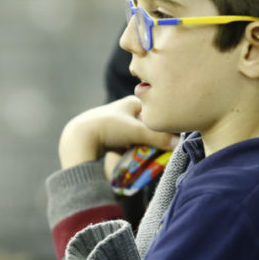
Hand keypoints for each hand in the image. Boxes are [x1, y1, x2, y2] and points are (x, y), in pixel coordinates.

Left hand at [58, 96, 179, 168]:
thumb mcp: (137, 131)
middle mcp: (125, 110)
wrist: (80, 139)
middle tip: (157, 150)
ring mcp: (116, 123)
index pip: (156, 112)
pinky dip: (130, 149)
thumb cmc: (109, 128)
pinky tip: (131, 157)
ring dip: (141, 145)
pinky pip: (126, 143)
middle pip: (147, 125)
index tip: (169, 138)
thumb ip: (159, 137)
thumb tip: (178, 144)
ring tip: (144, 155)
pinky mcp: (108, 136)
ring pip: (136, 136)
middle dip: (152, 138)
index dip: (163, 125)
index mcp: (133, 102)